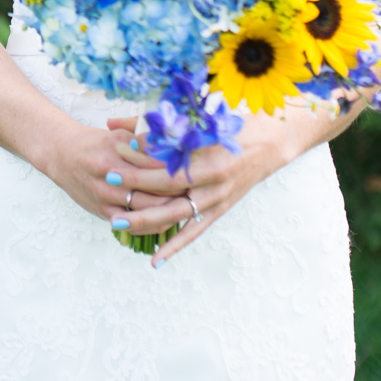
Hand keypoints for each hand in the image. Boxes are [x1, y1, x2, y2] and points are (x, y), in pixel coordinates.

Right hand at [31, 120, 188, 230]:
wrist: (61, 155)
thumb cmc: (97, 143)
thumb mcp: (121, 135)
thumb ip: (148, 140)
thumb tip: (180, 142)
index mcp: (119, 151)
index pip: (158, 164)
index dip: (182, 169)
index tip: (200, 169)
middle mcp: (112, 175)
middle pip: (156, 190)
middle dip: (181, 193)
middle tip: (202, 193)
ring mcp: (106, 196)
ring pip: (147, 211)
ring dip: (170, 212)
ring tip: (189, 208)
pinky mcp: (102, 211)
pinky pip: (132, 225)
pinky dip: (151, 226)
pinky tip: (166, 222)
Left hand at [101, 103, 334, 261]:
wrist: (273, 142)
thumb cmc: (232, 124)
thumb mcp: (197, 120)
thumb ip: (154, 123)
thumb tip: (113, 121)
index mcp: (209, 153)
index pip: (168, 159)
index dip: (139, 156)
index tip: (114, 148)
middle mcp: (214, 180)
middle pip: (167, 188)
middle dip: (135, 186)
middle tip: (108, 181)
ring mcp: (217, 198)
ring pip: (176, 215)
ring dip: (145, 220)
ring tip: (116, 223)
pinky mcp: (220, 210)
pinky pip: (194, 232)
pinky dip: (175, 246)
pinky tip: (155, 261)